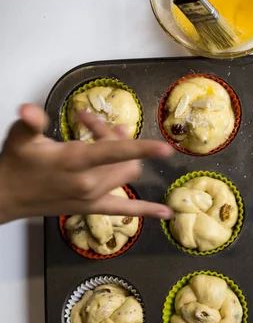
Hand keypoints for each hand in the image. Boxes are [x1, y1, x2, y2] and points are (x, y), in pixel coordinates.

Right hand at [0, 104, 173, 223]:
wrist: (7, 197)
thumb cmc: (16, 164)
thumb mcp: (21, 138)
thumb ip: (31, 122)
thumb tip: (28, 110)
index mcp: (74, 162)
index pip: (113, 153)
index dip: (140, 148)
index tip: (165, 147)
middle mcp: (89, 182)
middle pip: (123, 158)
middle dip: (116, 137)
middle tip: (95, 124)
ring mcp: (94, 197)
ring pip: (127, 174)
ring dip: (128, 157)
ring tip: (109, 137)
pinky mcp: (94, 207)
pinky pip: (125, 210)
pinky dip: (146, 210)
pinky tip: (166, 212)